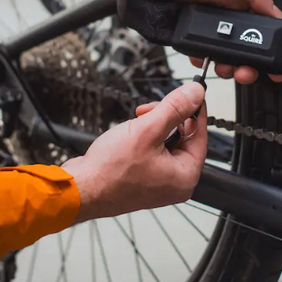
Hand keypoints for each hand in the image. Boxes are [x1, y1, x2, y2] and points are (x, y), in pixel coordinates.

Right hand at [61, 81, 206, 222]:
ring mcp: (159, 182)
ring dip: (152, 126)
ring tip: (134, 124)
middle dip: (166, 118)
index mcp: (185, 175)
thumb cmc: (110, 171)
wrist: (81, 189)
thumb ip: (175, 108)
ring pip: (165, 142)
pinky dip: (143, 138)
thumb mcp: (147, 130)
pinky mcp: (143, 179)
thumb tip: (195, 93)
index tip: (190, 92)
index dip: (193, 110)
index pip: (200, 135)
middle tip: (148, 111)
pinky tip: (129, 135)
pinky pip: (152, 151)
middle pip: (183, 137)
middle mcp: (175, 182)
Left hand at [103, 0, 281, 83]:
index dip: (269, 40)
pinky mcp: (182, 23)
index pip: (261, 18)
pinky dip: (199, 57)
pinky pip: (194, 47)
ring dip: (225, 62)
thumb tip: (274, 11)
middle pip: (241, 39)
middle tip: (247, 71)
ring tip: (227, 68)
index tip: (276, 60)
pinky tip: (201, 59)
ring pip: (219, 47)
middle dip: (247, 59)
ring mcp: (201, 14)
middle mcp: (222, 2)